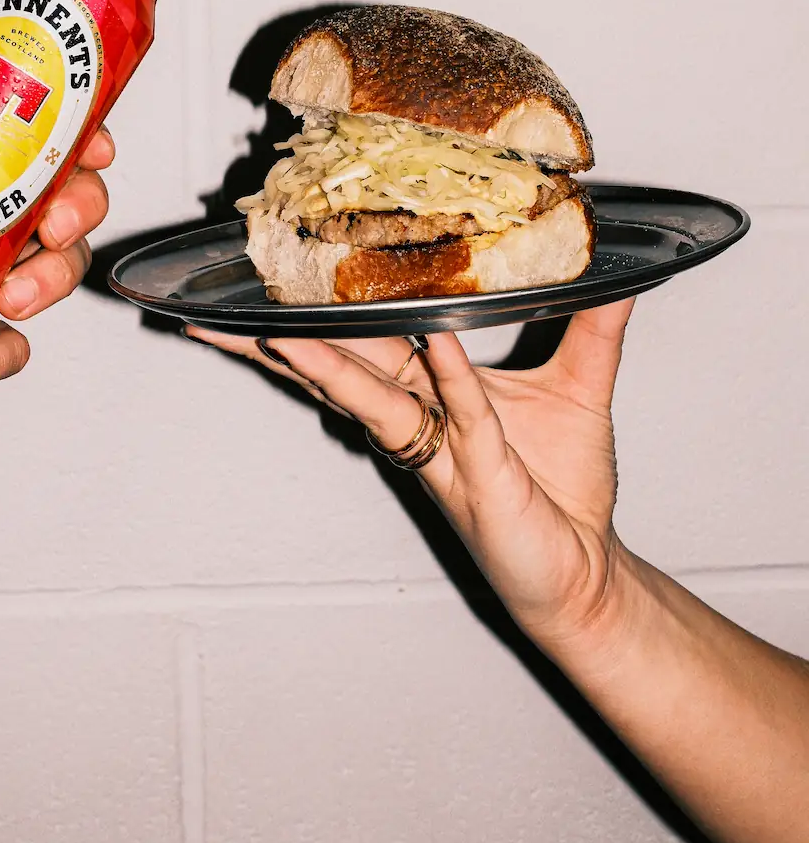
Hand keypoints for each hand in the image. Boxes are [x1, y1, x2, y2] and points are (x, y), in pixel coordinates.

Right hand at [187, 299, 634, 652]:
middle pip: (338, 369)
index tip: (269, 279)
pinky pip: (465, 414)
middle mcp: (420, 422)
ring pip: (373, 397)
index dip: (314, 315)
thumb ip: (594, 325)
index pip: (360, 344)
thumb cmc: (563, 491)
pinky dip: (450, 375)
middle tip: (222, 309)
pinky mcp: (485, 474)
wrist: (585, 572)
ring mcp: (444, 450)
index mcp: (428, 395)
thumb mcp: (581, 387)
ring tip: (281, 328)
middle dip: (277, 342)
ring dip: (326, 363)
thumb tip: (621, 270)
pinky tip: (434, 337)